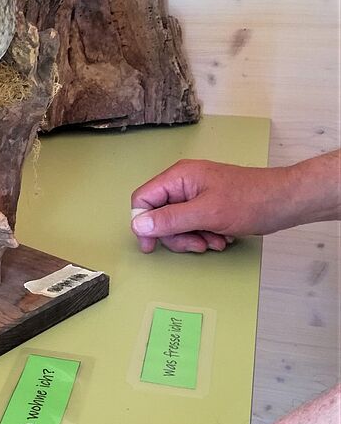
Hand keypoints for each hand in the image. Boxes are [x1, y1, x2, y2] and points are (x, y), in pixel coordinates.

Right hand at [130, 151, 339, 252]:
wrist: (286, 201)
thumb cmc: (250, 201)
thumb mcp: (206, 214)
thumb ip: (170, 220)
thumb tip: (138, 226)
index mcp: (178, 177)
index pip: (143, 199)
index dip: (143, 224)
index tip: (151, 246)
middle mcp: (183, 183)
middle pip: (159, 215)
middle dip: (175, 235)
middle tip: (196, 245)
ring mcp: (195, 194)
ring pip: (176, 223)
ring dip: (192, 238)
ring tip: (213, 241)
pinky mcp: (207, 205)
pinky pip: (192, 224)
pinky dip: (203, 235)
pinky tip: (220, 238)